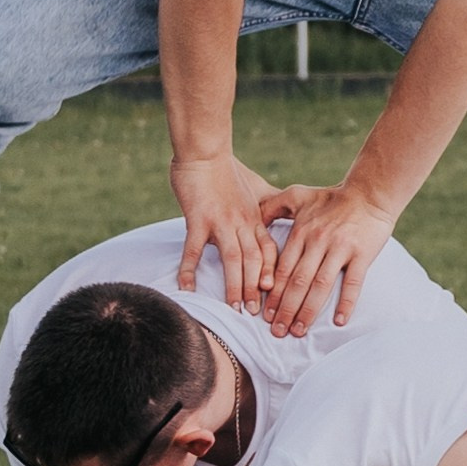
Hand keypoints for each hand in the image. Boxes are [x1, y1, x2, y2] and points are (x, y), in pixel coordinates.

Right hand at [171, 150, 277, 305]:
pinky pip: (194, 249)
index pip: (270, 251)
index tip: (274, 296)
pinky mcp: (198, 219)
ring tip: (235, 308)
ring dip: (234, 285)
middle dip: (257, 288)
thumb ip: (266, 203)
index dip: (273, 274)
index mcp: (254, 218)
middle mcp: (242, 222)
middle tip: (257, 314)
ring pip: (232, 259)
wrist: (205, 151)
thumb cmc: (227, 170)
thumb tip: (280, 214)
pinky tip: (187, 288)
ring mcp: (220, 221)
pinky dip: (190, 270)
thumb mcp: (254, 187)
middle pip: (254, 260)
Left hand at [252, 183, 396, 338]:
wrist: (370, 193)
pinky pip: (353, 282)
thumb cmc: (332, 197)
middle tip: (277, 332)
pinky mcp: (362, 254)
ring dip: (308, 311)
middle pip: (298, 282)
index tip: (265, 314)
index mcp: (302, 232)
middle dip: (286, 309)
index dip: (272, 294)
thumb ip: (273, 205)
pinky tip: (339, 321)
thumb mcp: (299, 195)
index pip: (282, 269)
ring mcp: (341, 249)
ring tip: (299, 331)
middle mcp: (318, 242)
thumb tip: (252, 217)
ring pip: (320, 286)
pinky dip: (346, 302)